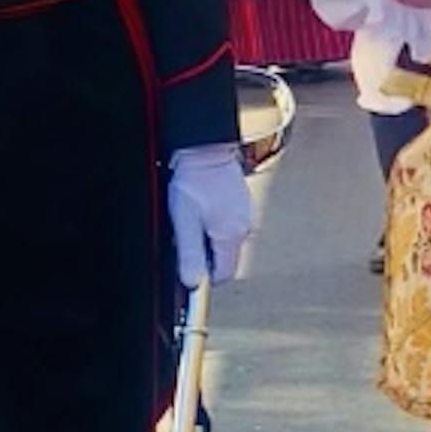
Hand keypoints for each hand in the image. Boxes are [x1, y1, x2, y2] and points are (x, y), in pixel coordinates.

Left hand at [168, 145, 252, 287]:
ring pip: (228, 242)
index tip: (190, 265)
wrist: (205, 149)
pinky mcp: (243, 205)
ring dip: (212, 238)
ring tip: (196, 218)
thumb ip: (190, 253)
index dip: (205, 275)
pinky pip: (230, 225)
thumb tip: (193, 282)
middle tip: (189, 235)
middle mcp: (245, 229)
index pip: (223, 275)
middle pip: (226, 259)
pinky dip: (218, 224)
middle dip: (208, 255)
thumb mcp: (184, 220)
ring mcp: (246, 215)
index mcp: (231, 236)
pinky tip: (205, 209)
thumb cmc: (193, 180)